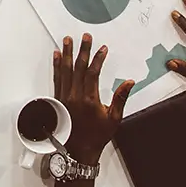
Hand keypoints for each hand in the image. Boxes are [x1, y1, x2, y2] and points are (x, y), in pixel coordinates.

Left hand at [54, 34, 133, 162]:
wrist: (78, 150)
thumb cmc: (97, 135)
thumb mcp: (114, 119)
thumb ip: (120, 98)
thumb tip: (129, 82)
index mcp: (89, 99)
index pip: (93, 73)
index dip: (98, 58)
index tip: (103, 48)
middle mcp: (74, 95)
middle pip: (78, 67)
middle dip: (82, 50)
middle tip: (85, 36)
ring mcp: (64, 96)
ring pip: (65, 70)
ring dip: (66, 53)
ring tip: (67, 39)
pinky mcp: (57, 99)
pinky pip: (56, 78)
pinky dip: (56, 65)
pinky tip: (56, 55)